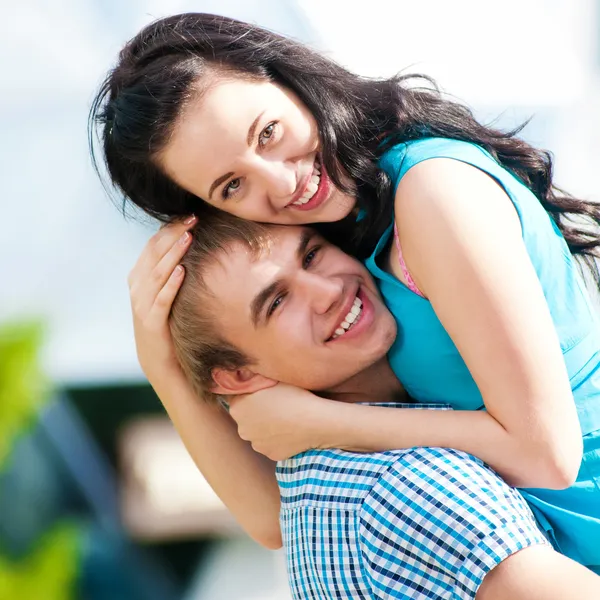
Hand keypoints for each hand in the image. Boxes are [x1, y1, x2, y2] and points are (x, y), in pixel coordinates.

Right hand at [128, 216, 195, 390]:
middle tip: (193, 217)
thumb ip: (170, 270)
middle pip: (154, 253)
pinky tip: (182, 271)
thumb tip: (191, 243)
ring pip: (157, 273)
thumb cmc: (168, 322)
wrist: (160, 362)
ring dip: (173, 254)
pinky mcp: (151, 322)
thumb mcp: (166, 293)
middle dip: (173, 233)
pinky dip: (170, 285)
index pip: (153, 244)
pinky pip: (161, 300)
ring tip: (188, 237)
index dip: (170, 227)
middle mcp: (137, 287)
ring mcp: (141, 305)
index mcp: (139, 276)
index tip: (190, 213)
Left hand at [228, 383, 336, 460]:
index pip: (237, 397)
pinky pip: (271, 444)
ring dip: (267, 426)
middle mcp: (242, 429)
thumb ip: (253, 379)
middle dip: (257, 411)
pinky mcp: (271, 455)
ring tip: (286, 417)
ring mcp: (256, 444)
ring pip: (259, 432)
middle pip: (247, 417)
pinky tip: (290, 430)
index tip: (264, 391)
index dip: (250, 393)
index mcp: (237, 407)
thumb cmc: (294, 396)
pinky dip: (278, 438)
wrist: (315, 421)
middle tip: (276, 404)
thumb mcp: (270, 379)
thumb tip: (246, 375)